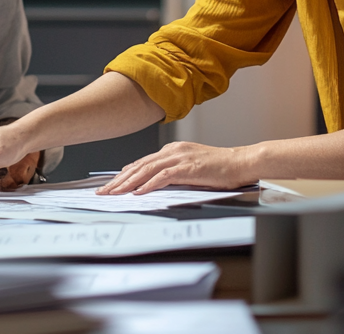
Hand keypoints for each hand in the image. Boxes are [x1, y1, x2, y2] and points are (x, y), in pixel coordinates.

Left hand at [98, 141, 256, 194]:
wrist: (240, 162)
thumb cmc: (219, 168)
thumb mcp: (191, 167)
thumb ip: (172, 172)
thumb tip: (153, 184)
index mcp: (172, 150)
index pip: (142, 162)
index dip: (124, 174)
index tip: (110, 184)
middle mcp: (173, 151)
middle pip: (139, 165)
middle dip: (119, 180)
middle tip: (104, 191)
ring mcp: (180, 158)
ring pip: (147, 170)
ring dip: (128, 183)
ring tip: (114, 193)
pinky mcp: (188, 168)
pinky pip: (164, 176)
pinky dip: (149, 184)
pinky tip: (138, 193)